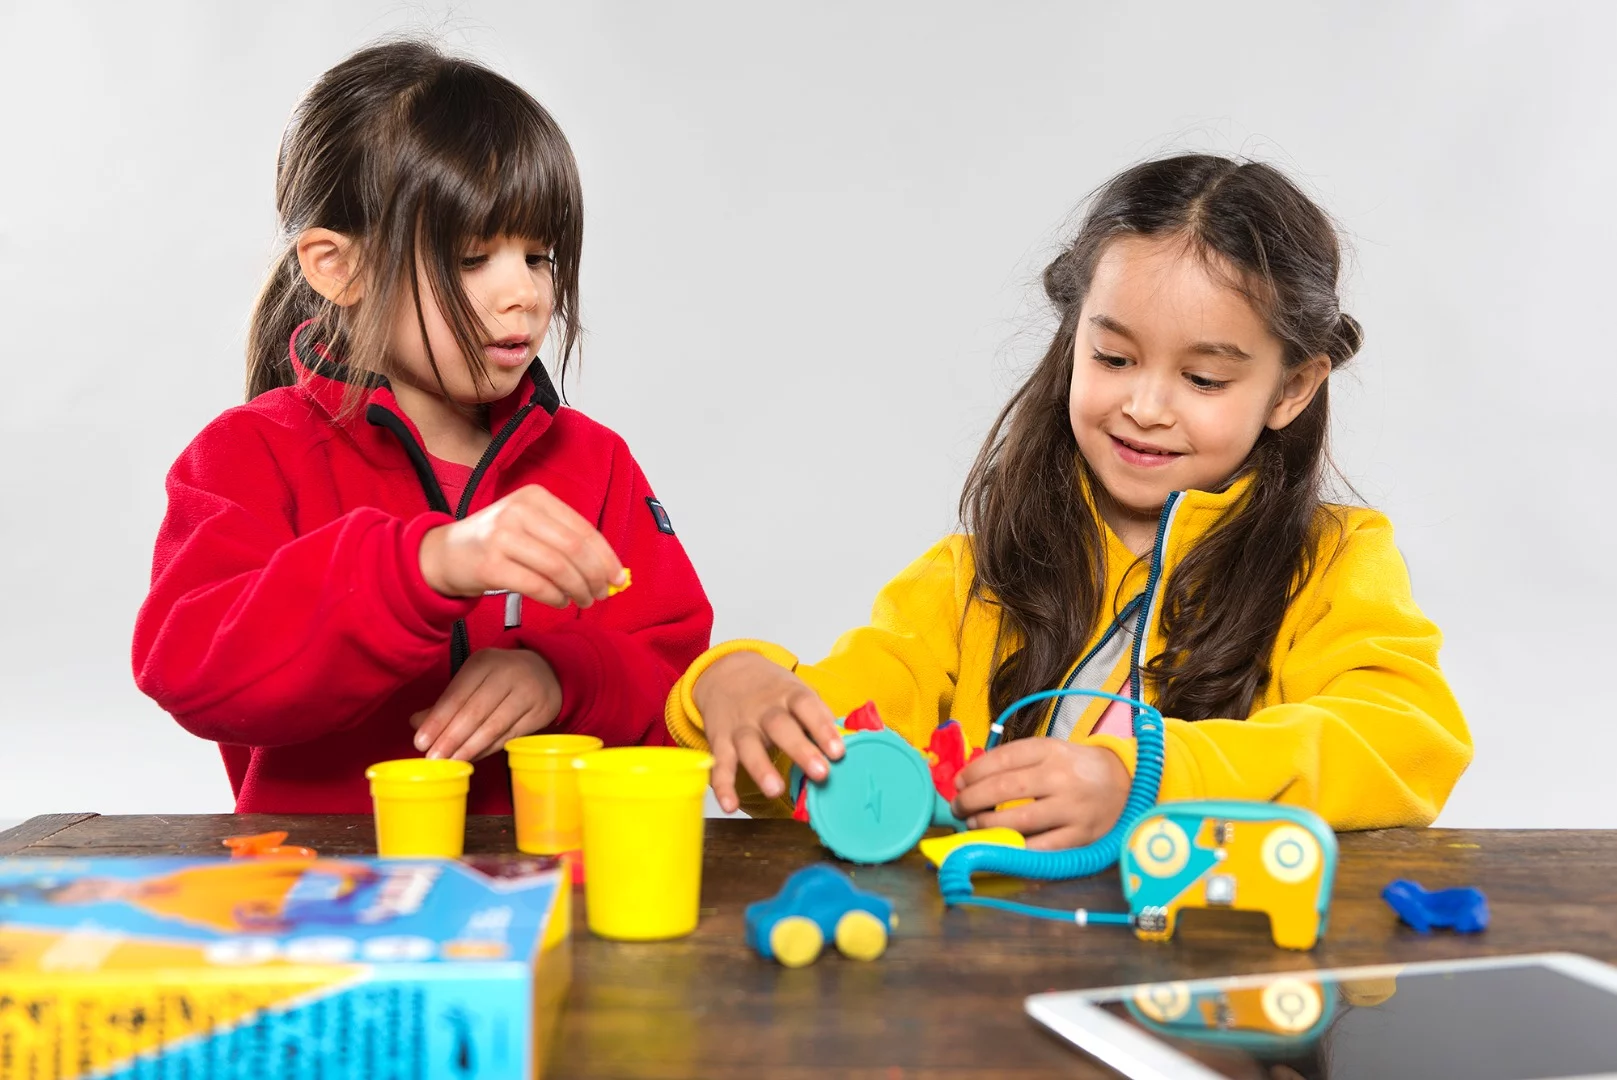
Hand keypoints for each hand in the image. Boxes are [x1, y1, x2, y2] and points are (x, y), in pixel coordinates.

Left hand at [411, 647, 561, 761]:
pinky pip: (509, 736)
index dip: (438, 720)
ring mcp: (527, 693)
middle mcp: (507, 674)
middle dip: (450, 738)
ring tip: (450, 762)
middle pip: (474, 712)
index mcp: (484, 662)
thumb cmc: (500, 677)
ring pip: (493, 727)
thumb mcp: (474, 679)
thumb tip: (416, 723)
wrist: (547, 671)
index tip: (421, 742)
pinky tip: (473, 758)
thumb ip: (446, 702)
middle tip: (433, 758)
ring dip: (468, 748)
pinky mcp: (540, 713)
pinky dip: (488, 750)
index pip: (456, 694)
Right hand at [419, 484, 624, 607]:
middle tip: (603, 594)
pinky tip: (561, 602)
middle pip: (574, 548)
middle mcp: (519, 512)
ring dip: (578, 589)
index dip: (605, 557)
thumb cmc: (497, 542)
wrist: (444, 553)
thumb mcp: (529, 526)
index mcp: (535, 497)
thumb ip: (566, 540)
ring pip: (558, 567)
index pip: (583, 529)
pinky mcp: (490, 565)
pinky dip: (555, 597)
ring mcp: (502, 537)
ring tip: (584, 601)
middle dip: (595, 576)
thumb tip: (611, 569)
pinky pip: (536, 585)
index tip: (618, 577)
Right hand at [690, 651, 844, 812]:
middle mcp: (763, 710)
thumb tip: (851, 741)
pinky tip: (730, 805)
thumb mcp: (797, 692)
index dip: (823, 727)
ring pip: (749, 746)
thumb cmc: (773, 690)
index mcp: (788, 695)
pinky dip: (722, 786)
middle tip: (820, 773)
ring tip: (775, 790)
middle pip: (780, 727)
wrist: (726, 672)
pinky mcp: (720, 742)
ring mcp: (741, 726)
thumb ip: (820, 716)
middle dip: (800, 750)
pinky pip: (720, 765)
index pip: (807, 706)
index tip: (838, 751)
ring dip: (761, 769)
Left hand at [950, 737, 1130, 849]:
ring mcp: (1072, 808)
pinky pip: (1042, 847)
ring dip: (987, 825)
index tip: (958, 783)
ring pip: (1020, 820)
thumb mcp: (1049, 752)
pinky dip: (1016, 849)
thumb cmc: (1075, 768)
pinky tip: (1000, 847)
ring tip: (973, 826)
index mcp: (1050, 750)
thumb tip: (967, 780)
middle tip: (958, 808)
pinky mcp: (1080, 836)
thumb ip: (1014, 762)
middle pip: (1005, 788)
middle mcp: (1061, 777)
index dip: (973, 772)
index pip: (1002, 758)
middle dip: (972, 800)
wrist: (1126, 783)